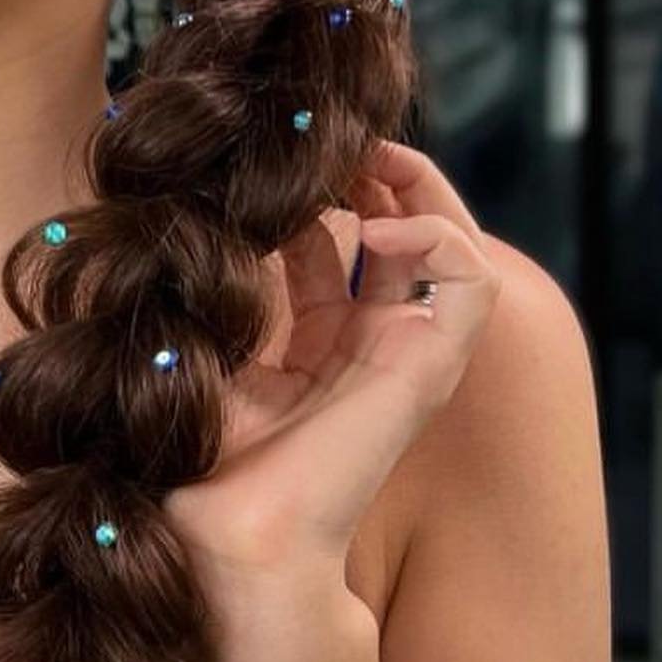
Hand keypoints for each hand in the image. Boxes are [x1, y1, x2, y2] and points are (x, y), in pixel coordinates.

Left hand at [161, 138, 501, 615]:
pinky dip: (436, 234)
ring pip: (439, 243)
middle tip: (326, 135)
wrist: (221, 526)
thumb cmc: (192, 444)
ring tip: (363, 155)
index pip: (322, 245)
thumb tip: (208, 195)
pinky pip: (469, 279)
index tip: (272, 150)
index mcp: (306, 349)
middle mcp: (361, 350)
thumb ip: (220, 277)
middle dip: (360, 173)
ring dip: (409, 184)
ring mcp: (402, 357)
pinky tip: (374, 228)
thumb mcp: (202, 335)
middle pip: (383, 234)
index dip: (305, 190)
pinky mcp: (430, 365)